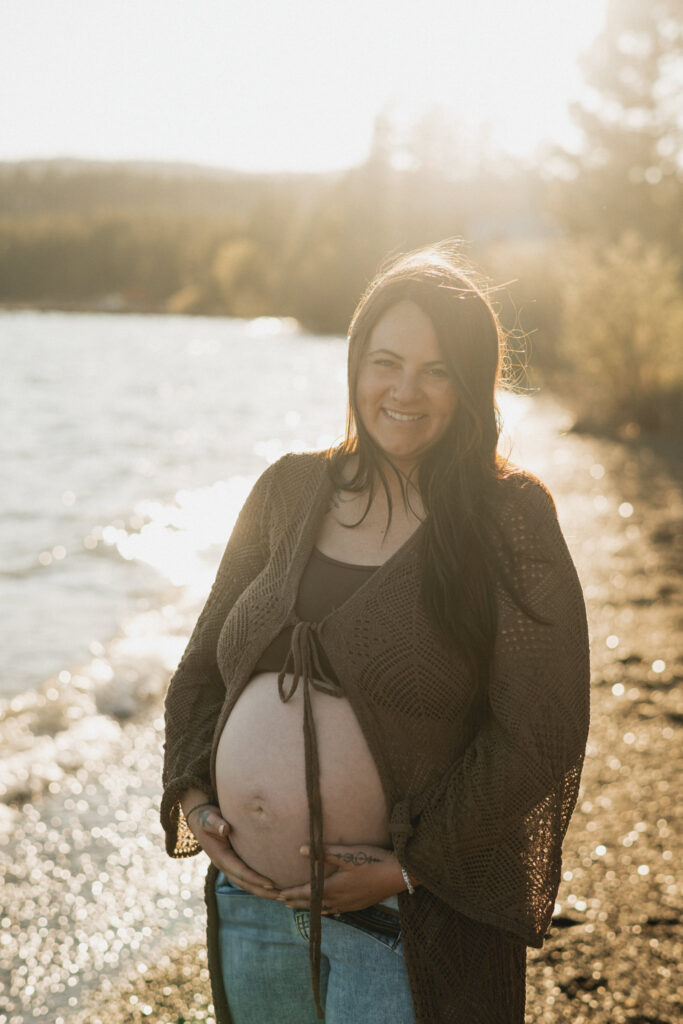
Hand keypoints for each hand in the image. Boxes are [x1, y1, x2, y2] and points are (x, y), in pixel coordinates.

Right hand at [184, 798, 279, 899]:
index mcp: (221, 857)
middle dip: (262, 891)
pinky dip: (259, 882)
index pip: (240, 872)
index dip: (255, 879)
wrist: (200, 819)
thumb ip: (216, 824)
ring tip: (281, 895)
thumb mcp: (209, 819)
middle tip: (282, 896)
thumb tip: (225, 829)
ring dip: (262, 890)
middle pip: (245, 883)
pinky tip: (272, 884)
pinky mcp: (233, 861)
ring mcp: (229, 865)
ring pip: (247, 883)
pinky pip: (247, 876)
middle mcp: (225, 865)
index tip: (271, 884)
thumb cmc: (205, 818)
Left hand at [278, 843, 406, 913]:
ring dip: (310, 906)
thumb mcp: (348, 854)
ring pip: (324, 908)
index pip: (307, 892)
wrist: (398, 875)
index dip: (292, 893)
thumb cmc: (373, 861)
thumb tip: (301, 849)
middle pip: (312, 902)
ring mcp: (349, 905)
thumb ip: (324, 852)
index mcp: (333, 888)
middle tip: (282, 902)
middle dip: (296, 901)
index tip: (279, 894)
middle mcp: (339, 900)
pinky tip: (328, 910)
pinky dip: (326, 910)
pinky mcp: (358, 905)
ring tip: (298, 906)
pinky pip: (336, 911)